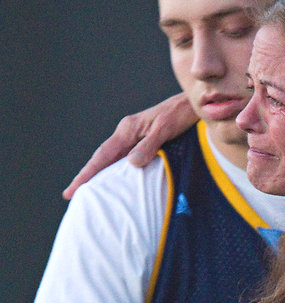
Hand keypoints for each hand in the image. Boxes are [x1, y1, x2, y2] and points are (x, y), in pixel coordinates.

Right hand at [62, 92, 197, 199]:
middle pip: (102, 157)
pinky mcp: (142, 139)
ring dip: (100, 173)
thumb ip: (148, 145)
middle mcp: (126, 132)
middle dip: (87, 175)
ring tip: (89, 190)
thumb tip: (131, 163)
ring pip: (112, 158)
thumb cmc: (180, 115)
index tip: (73, 189)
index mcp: (127, 129)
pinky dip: (115, 169)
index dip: (87, 173)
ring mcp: (133, 136)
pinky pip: (123, 157)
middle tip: (72, 194)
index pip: (102, 155)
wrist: (192, 105)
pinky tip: (115, 179)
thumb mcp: (165, 130)